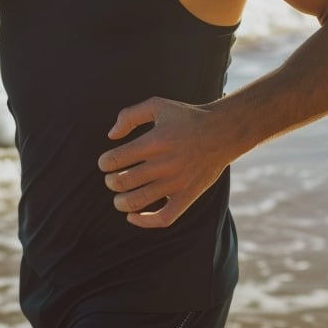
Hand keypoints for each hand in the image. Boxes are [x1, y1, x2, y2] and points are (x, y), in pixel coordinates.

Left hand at [97, 98, 235, 228]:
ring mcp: (176, 183)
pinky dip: (144, 222)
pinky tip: (133, 216)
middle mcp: (164, 164)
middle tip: (112, 179)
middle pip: (123, 181)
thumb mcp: (158, 105)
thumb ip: (130, 115)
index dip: (104, 163)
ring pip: (137, 201)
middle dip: (110, 182)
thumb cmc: (187, 118)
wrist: (222, 132)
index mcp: (155, 141)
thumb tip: (111, 136)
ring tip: (119, 197)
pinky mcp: (187, 196)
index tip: (106, 163)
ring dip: (120, 202)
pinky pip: (163, 218)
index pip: (116, 159)